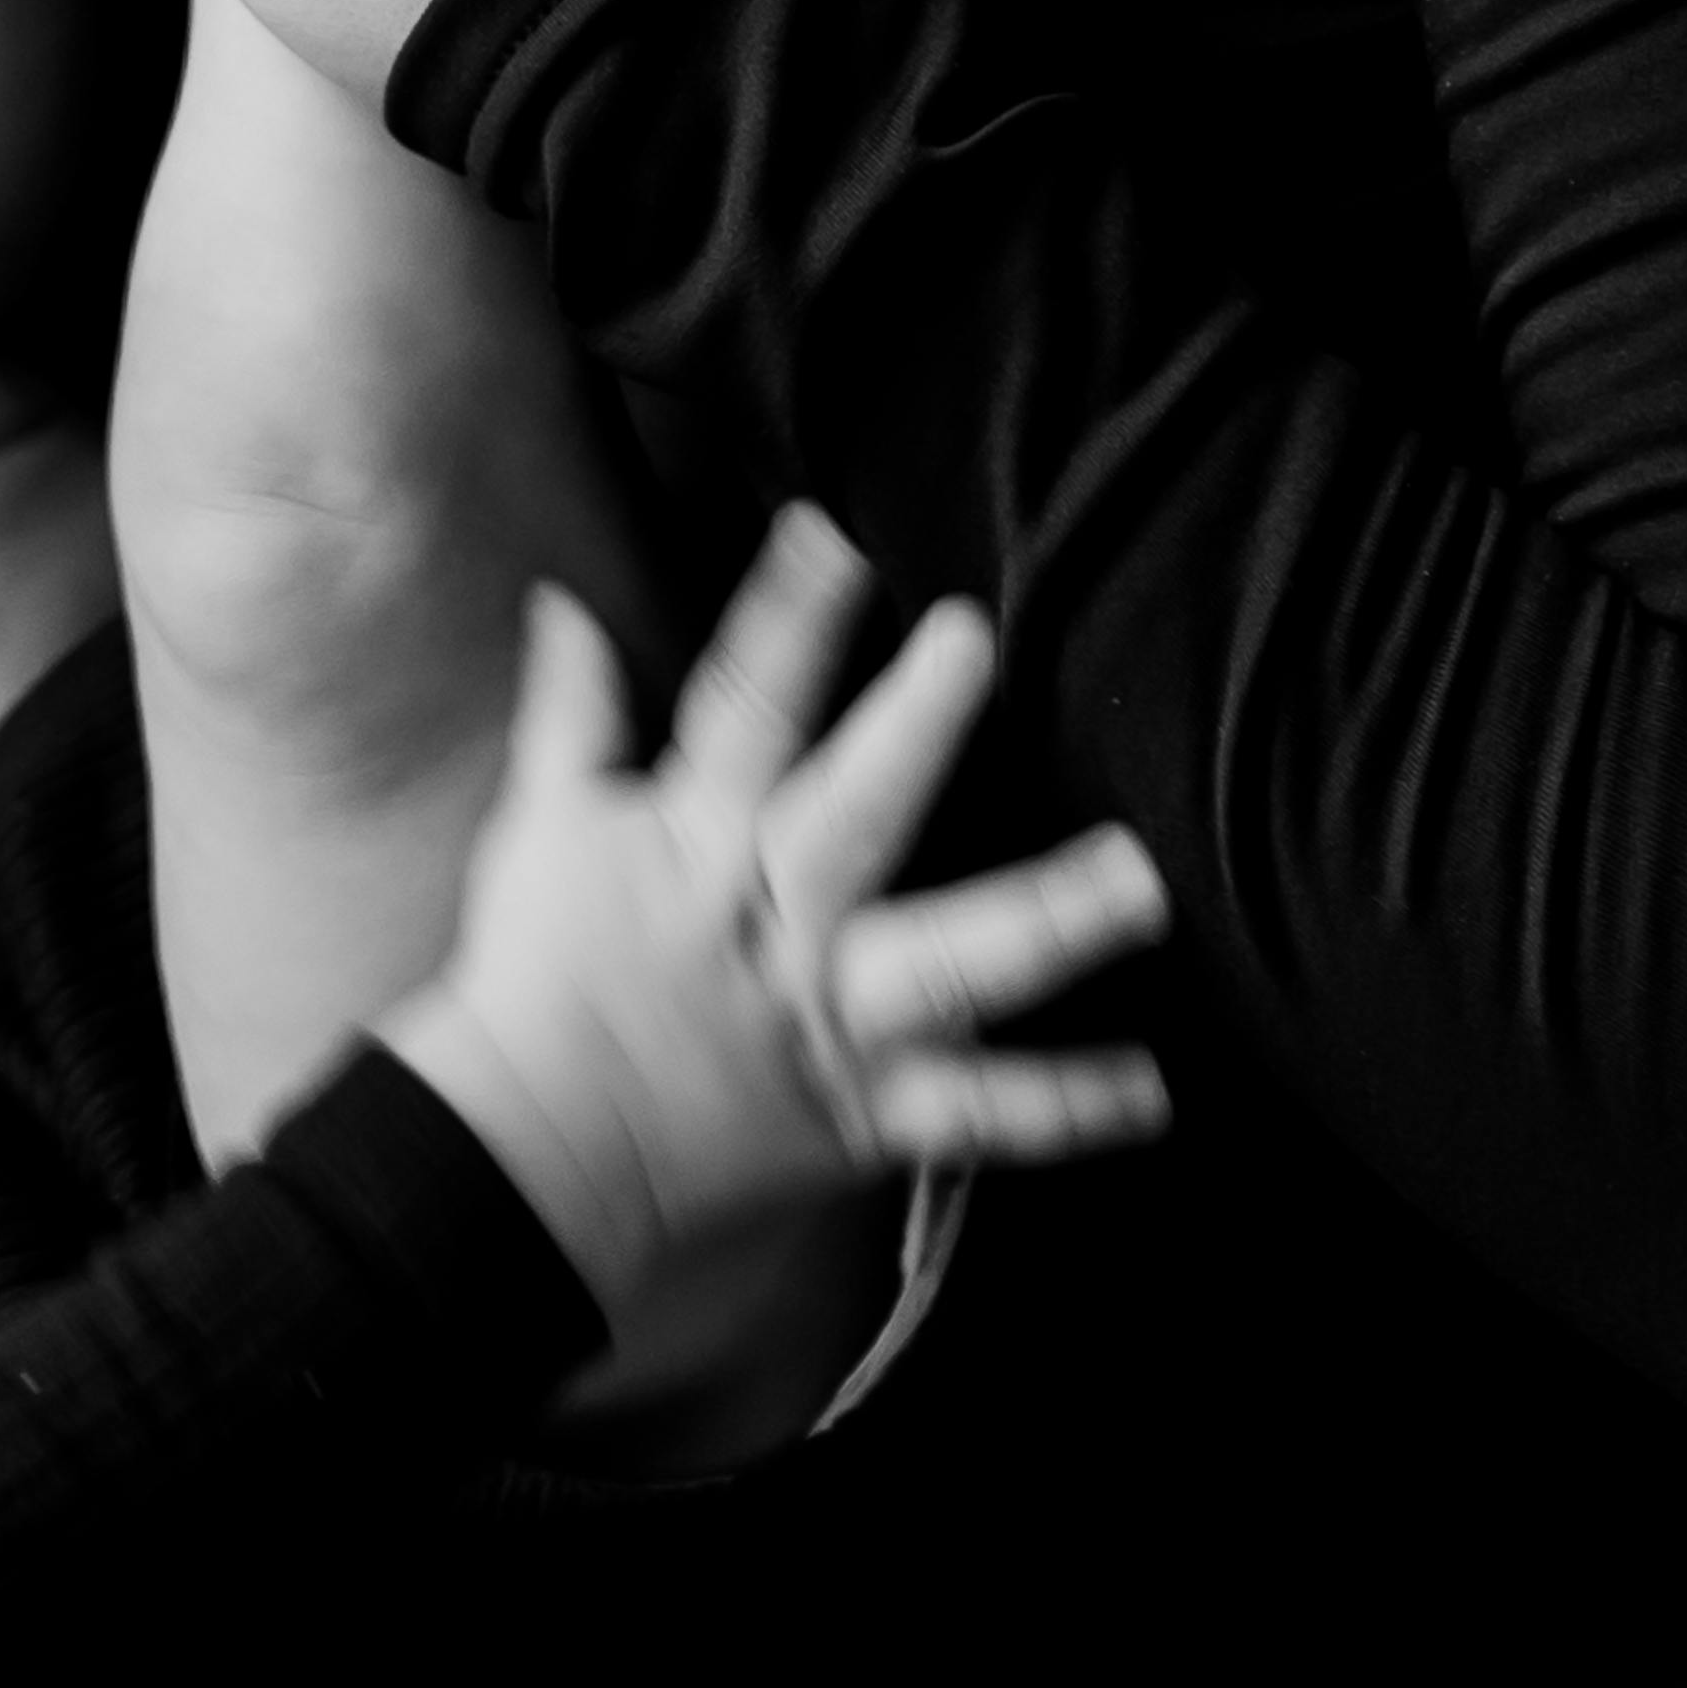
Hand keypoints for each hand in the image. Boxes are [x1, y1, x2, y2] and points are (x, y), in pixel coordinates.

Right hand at [377, 507, 1171, 1326]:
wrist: (534, 1148)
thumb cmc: (539, 973)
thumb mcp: (546, 828)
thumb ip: (573, 714)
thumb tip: (561, 604)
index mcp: (696, 845)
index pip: (738, 713)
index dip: (781, 622)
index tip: (832, 539)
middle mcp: (775, 926)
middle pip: (849, 817)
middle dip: (910, 731)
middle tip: (975, 643)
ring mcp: (829, 1021)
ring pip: (947, 967)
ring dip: (1046, 923)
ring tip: (1141, 886)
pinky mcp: (864, 1112)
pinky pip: (977, 1117)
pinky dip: (1064, 1108)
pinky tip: (1153, 1092)